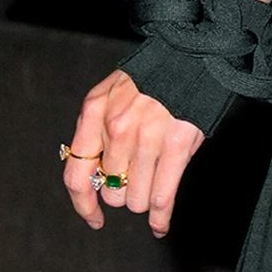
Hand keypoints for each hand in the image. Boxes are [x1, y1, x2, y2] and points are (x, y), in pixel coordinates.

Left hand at [62, 0, 271, 237]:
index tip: (94, 219)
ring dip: (144, 199)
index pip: (76, 173)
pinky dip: (161, 217)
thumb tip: (96, 179)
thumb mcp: (116, 91)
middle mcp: (116, 125)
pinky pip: (162, 196)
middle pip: (110, 191)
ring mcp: (147, 135)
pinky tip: (160, 225)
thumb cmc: (155, 74)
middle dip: (124, 192)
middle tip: (140, 180)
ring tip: (155, 185)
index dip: (83, 204)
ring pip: (135, 198)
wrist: (195, 46)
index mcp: (96, 110)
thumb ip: (99, 129)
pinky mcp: (177, 142)